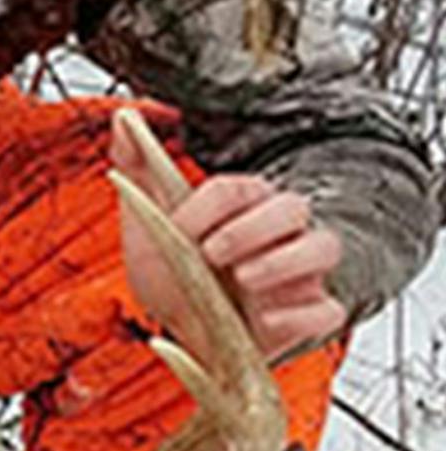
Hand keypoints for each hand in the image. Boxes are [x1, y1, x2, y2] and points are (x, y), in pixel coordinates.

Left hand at [112, 113, 346, 358]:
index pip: (238, 188)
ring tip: (243, 279)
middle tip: (212, 253)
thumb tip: (123, 117)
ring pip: (325, 247)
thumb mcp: (145, 224)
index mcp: (243, 205)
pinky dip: (300, 315)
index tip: (179, 229)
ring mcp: (299, 273)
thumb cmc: (172, 274)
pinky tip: (263, 321)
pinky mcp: (308, 315)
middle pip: (293, 206)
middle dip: (251, 227)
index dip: (207, 207)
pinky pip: (328, 310)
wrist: (182, 332)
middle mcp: (279, 232)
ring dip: (285, 262)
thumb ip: (136, 169)